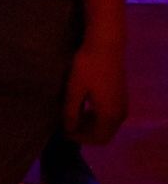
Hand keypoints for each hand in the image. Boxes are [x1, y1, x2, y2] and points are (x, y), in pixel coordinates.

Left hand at [66, 24, 128, 144]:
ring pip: (107, 125)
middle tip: (65, 126)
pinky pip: (109, 115)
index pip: (97, 138)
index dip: (79, 138)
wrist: (106, 45)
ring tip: (70, 117)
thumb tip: (68, 129)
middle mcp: (120, 114)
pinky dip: (96, 117)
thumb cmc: (87, 66)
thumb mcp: (74, 89)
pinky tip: (81, 107)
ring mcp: (122, 105)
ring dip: (90, 125)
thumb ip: (71, 111)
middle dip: (85, 134)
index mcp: (110, 115)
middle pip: (103, 134)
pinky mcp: (120, 96)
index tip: (62, 132)